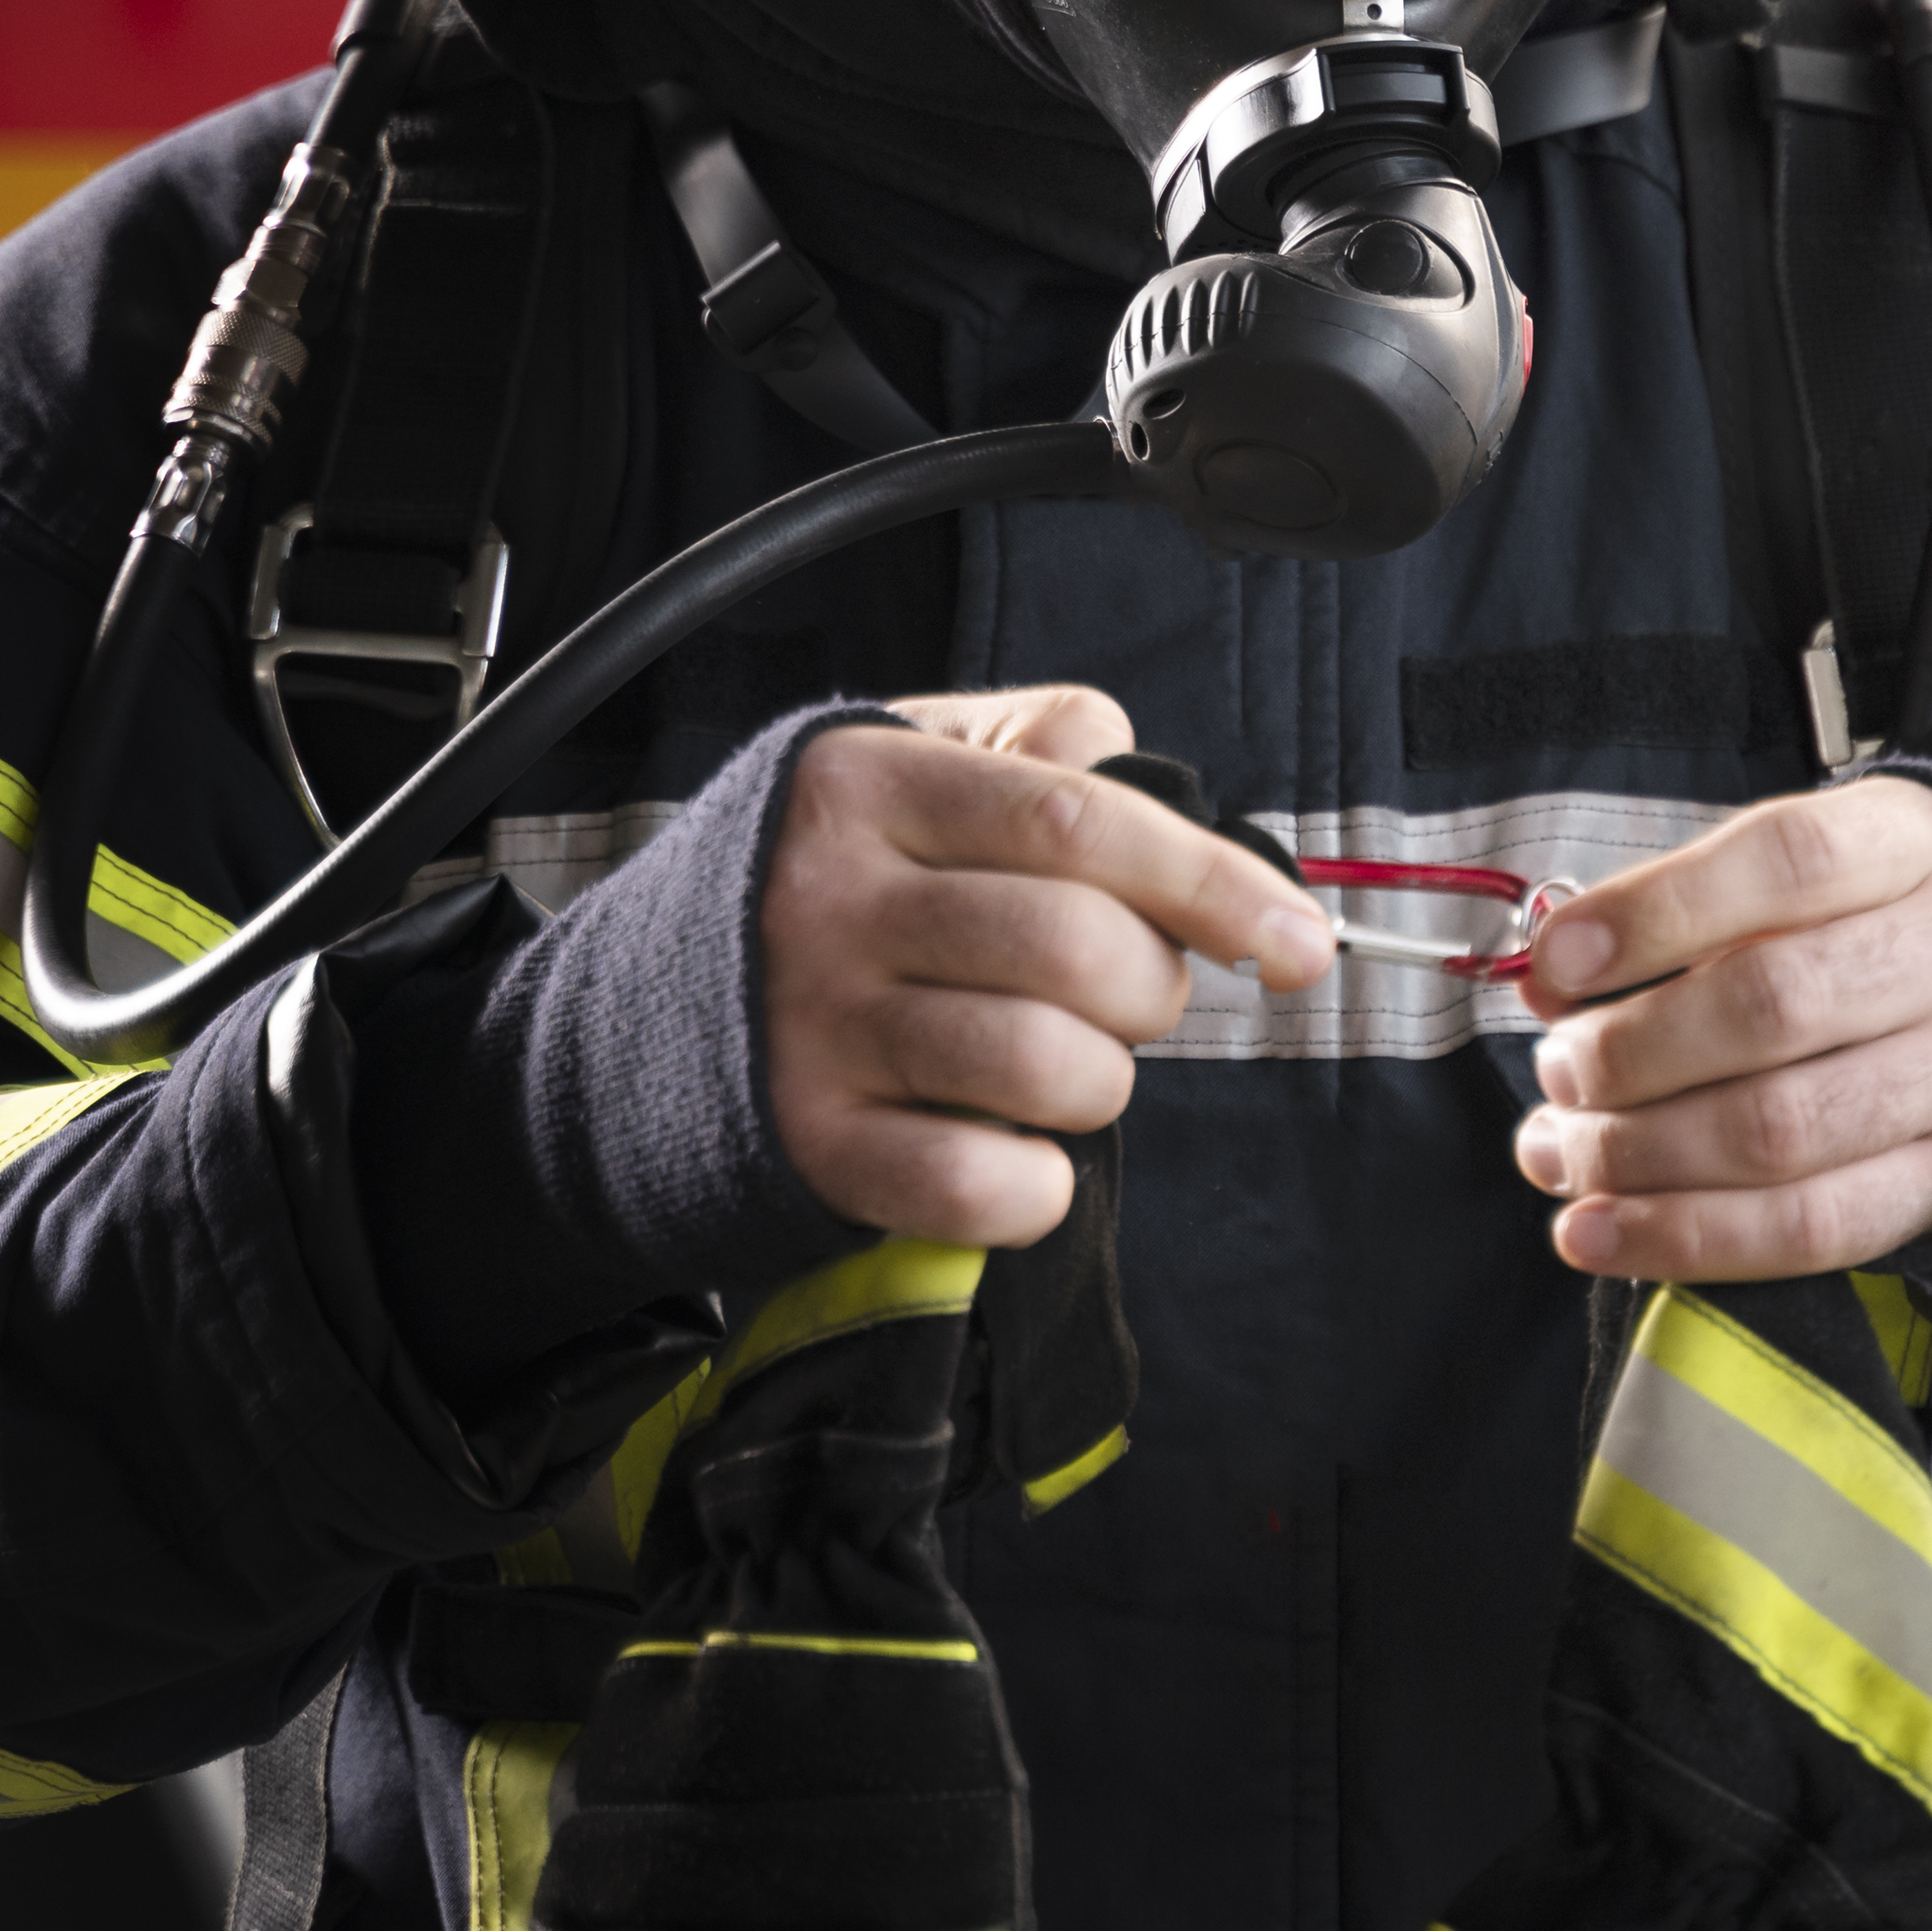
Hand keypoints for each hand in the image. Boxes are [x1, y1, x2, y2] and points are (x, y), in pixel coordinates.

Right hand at [757, 686, 1331, 1248]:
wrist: (630, 1024)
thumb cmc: (820, 888)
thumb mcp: (897, 767)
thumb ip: (1024, 744)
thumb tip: (1139, 768)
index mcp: (865, 783)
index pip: (1079, 821)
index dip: (1214, 883)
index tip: (1301, 940)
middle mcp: (831, 901)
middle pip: (1077, 949)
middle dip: (1154, 989)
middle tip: (1129, 997)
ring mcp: (813, 1030)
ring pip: (1045, 1068)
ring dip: (1101, 1083)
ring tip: (1063, 1065)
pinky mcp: (807, 1146)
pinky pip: (979, 1185)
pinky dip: (1039, 1186)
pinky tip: (1023, 1155)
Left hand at [1508, 777, 1931, 1281]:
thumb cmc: (1883, 925)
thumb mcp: (1815, 873)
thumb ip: (1689, 909)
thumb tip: (1554, 975)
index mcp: (1916, 847)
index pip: (1787, 864)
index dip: (1657, 912)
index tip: (1558, 960)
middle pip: (1775, 1008)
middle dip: (1632, 1052)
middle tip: (1560, 1070)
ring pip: (1782, 1131)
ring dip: (1640, 1153)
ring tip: (1560, 1152)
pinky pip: (1809, 1227)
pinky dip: (1686, 1237)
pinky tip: (1599, 1232)